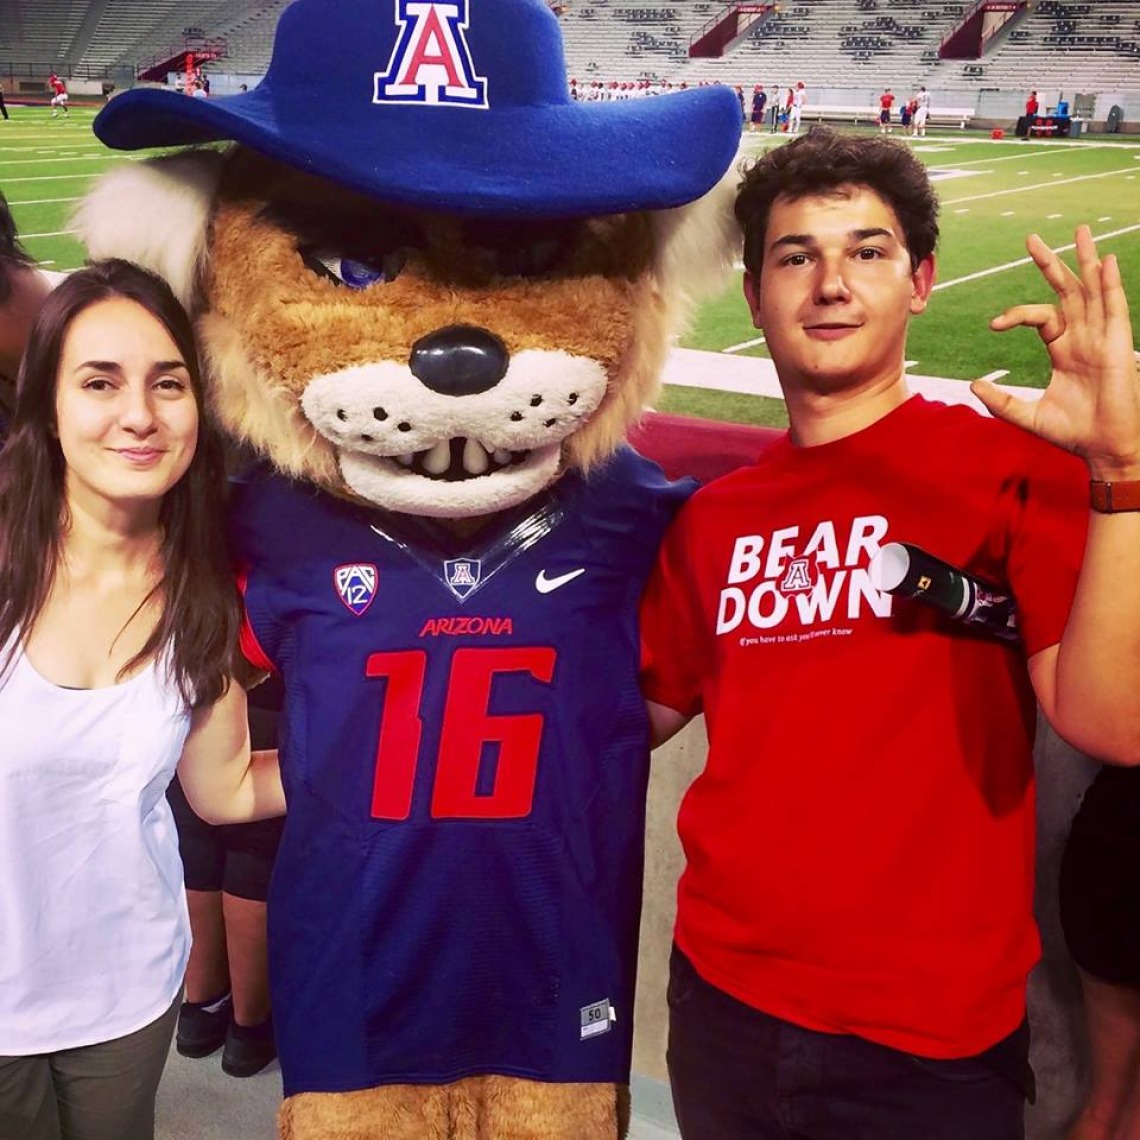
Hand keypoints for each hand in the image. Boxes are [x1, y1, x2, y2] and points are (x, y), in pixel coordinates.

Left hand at [972, 226, 1139, 478]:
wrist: (1103, 447)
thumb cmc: (1072, 432)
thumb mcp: (1027, 416)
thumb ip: (1001, 402)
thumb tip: (972, 385)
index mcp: (1063, 349)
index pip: (1039, 316)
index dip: (1016, 314)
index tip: (994, 324)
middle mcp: (1083, 336)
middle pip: (1066, 291)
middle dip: (1050, 264)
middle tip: (1030, 239)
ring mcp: (1102, 337)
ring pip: (1092, 290)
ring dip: (1086, 260)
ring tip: (1079, 231)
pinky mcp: (1118, 344)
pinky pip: (1115, 307)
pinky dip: (1110, 284)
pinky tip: (1105, 262)